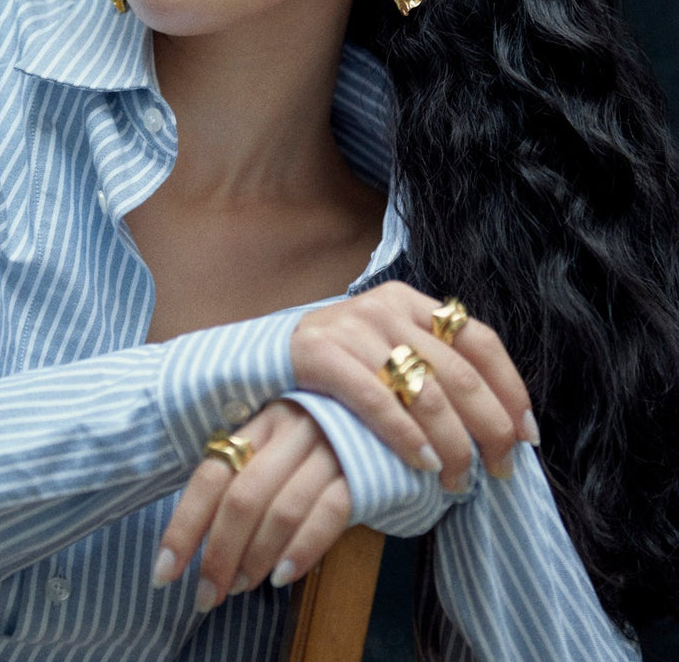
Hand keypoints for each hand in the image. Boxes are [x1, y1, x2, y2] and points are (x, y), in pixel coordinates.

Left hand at [154, 400, 349, 610]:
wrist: (397, 417)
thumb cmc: (326, 439)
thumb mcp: (282, 441)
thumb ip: (247, 472)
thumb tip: (199, 539)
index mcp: (262, 419)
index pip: (211, 475)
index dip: (183, 527)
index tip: (163, 574)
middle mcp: (292, 428)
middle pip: (243, 498)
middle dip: (218, 555)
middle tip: (206, 595)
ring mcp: (330, 447)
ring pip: (282, 510)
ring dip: (256, 558)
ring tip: (241, 587)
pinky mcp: (363, 471)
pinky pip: (327, 515)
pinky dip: (301, 551)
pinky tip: (283, 578)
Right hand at [290, 280, 537, 489]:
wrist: (254, 356)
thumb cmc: (333, 363)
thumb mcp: (383, 347)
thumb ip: (429, 363)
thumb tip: (497, 416)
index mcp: (411, 301)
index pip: (480, 339)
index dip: (511, 387)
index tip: (528, 434)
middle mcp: (387, 307)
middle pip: (460, 371)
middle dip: (491, 427)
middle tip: (503, 469)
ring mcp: (352, 328)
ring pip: (425, 392)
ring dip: (453, 444)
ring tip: (462, 481)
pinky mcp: (320, 354)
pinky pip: (377, 402)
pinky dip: (407, 438)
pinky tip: (425, 466)